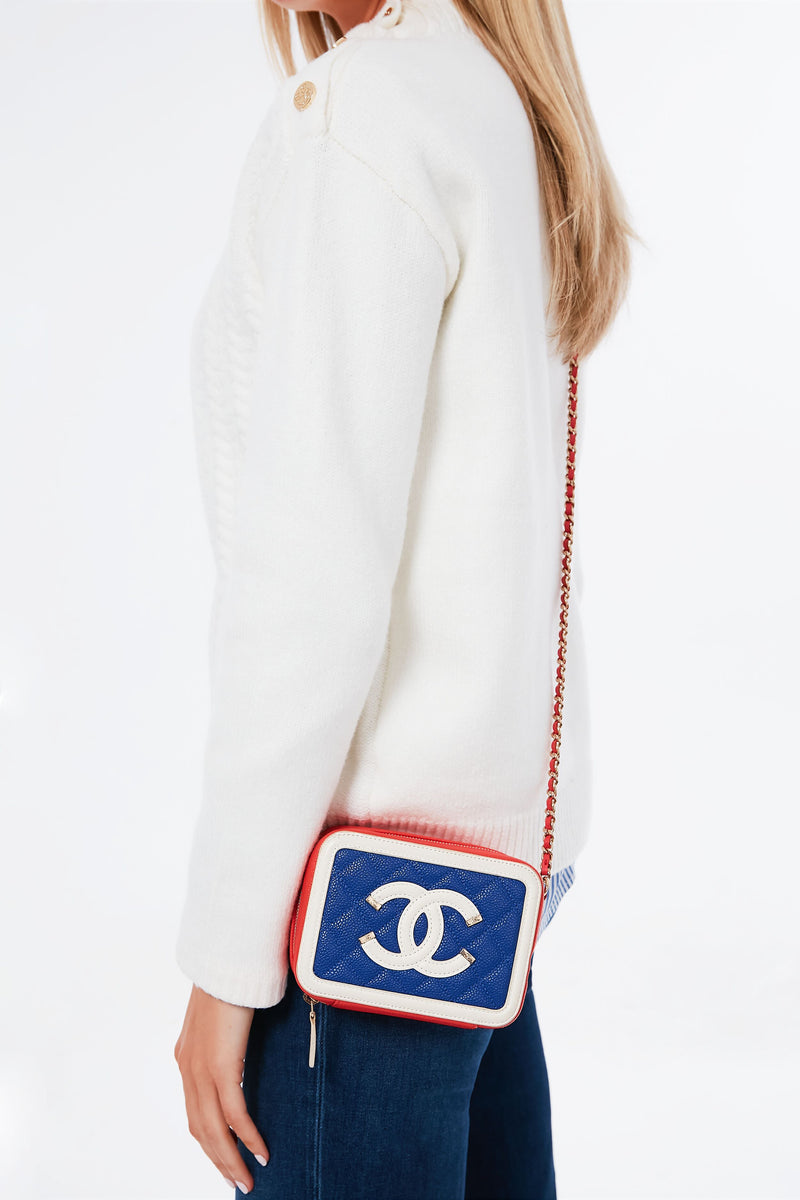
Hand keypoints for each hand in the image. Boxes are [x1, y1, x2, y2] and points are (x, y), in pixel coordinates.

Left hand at [174, 983, 269, 1192]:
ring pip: (215, 1130)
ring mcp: (202, 1070)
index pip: (195, 1113)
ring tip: (248, 1179)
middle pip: (202, 1130)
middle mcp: (189, 1069)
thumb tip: (242, 1044)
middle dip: (220, 1160)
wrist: (227, 961)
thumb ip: (226, 1038)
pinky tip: (261, 1152)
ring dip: (231, 1159)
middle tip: (238, 1181)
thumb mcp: (223, 1018)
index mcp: (187, 1059)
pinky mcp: (221, 1067)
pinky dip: (247, 1137)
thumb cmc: (232, 981)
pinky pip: (235, 1114)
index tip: (224, 1158)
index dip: (209, 1140)